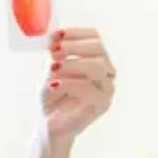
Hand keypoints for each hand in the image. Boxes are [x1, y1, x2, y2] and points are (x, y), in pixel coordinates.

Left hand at [42, 28, 114, 142]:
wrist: (50, 124)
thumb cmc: (52, 95)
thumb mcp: (51, 69)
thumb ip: (56, 54)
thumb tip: (54, 36)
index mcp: (96, 59)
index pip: (94, 38)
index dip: (76, 33)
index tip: (56, 35)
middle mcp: (106, 72)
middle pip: (99, 49)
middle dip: (74, 47)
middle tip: (54, 51)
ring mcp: (107, 89)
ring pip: (97, 66)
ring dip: (72, 64)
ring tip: (53, 68)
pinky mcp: (102, 105)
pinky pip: (90, 88)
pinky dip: (69, 83)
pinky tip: (54, 85)